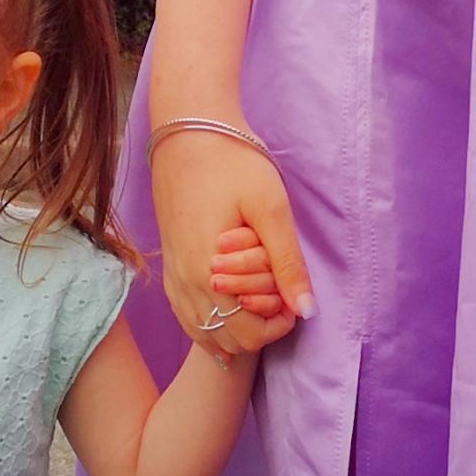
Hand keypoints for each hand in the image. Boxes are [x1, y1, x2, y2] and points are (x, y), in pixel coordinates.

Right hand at [151, 129, 313, 364]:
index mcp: (208, 274)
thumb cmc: (232, 164)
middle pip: (227, 341)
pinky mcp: (168, 268)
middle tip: (277, 289)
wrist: (187, 133)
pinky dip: (213, 318)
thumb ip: (287, 263)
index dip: (279, 324)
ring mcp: (173, 278)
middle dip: (259, 326)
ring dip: (236, 324)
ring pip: (205, 334)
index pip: (247, 336)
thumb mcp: (270, 209)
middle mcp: (184, 284)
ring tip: (257, 290)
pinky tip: (233, 297)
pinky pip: (188, 317)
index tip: (292, 293)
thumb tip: (306, 310)